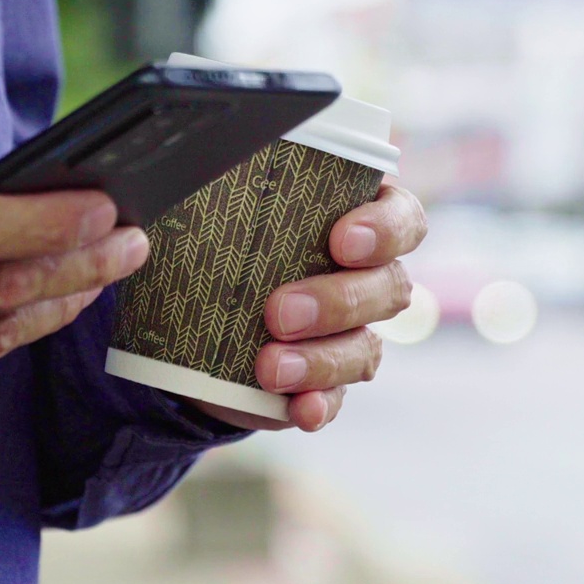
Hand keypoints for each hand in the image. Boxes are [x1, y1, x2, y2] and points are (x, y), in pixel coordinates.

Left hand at [190, 185, 427, 431]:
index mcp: (356, 219)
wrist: (188, 319)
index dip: (385, 230)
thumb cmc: (218, 245)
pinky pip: (338, 398)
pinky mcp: (327, 384)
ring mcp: (353, 336)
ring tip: (268, 367)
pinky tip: (301, 409)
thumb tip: (181, 173)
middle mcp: (366, 278)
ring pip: (366, 348)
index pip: (401, 219)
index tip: (341, 240)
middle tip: (279, 311)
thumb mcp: (217, 211)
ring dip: (321, 360)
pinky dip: (320, 404)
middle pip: (388, 288)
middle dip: (339, 301)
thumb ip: (223, 190)